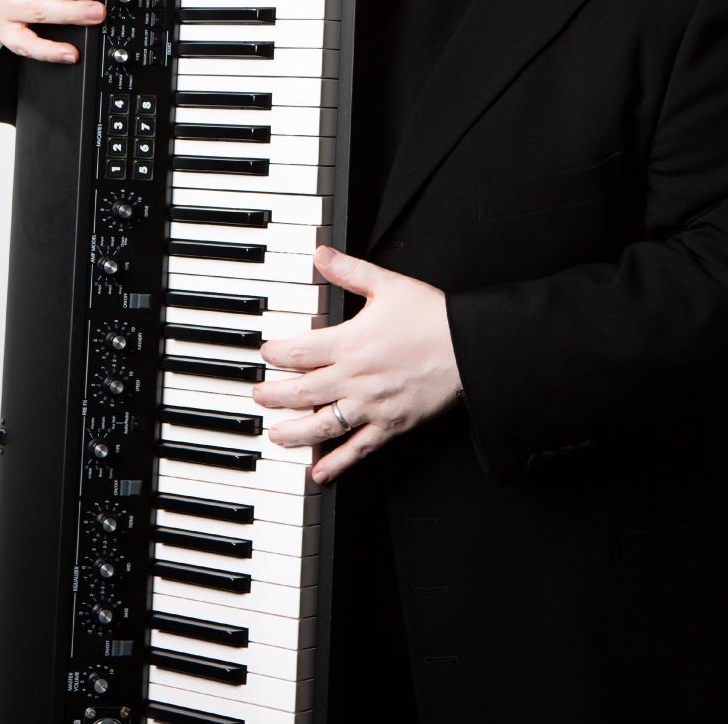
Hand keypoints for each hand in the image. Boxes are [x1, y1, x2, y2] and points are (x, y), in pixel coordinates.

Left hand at [253, 246, 462, 483]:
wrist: (469, 348)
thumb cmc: (432, 317)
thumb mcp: (388, 284)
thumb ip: (349, 271)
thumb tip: (321, 254)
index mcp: (350, 343)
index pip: (297, 353)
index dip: (274, 354)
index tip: (266, 354)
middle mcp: (355, 378)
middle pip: (301, 393)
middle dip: (273, 396)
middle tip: (258, 395)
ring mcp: (371, 406)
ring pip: (321, 426)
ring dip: (293, 432)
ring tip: (275, 433)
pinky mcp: (390, 426)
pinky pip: (357, 449)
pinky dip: (336, 464)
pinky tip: (318, 473)